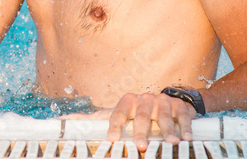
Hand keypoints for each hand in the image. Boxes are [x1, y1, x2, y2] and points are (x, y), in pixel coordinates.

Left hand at [65, 92, 195, 148]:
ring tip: (171, 143)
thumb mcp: (116, 113)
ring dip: (167, 130)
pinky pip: (183, 116)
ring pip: (163, 117)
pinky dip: (185, 127)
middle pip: (141, 116)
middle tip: (140, 145)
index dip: (114, 126)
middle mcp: (144, 100)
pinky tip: (186, 138)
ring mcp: (162, 102)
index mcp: (127, 101)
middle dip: (140, 131)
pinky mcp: (180, 106)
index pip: (118, 114)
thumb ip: (91, 119)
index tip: (111, 141)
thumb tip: (60, 119)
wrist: (168, 100)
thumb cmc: (137, 113)